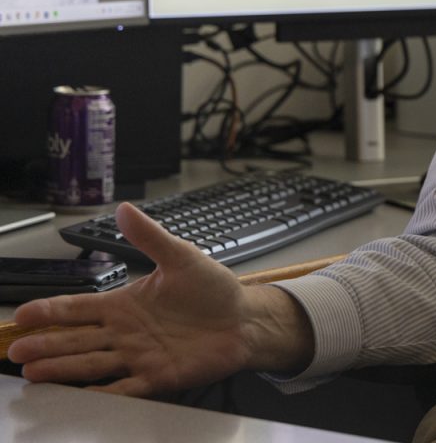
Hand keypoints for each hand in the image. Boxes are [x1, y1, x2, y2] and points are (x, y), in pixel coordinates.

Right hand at [7, 202, 313, 396]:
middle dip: (46, 345)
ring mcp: (139, 355)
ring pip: (92, 364)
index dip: (51, 311)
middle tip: (17, 350)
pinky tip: (81, 395)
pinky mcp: (158, 376)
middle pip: (77, 339)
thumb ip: (150, 237)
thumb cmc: (214, 291)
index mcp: (126, 304)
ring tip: (35, 373)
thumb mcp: (181, 257)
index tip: (25, 314)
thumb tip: (125, 209)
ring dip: (64, 369)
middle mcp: (126, 333)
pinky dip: (103, 392)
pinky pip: (125, 388)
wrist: (245, 319)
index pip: (80, 308)